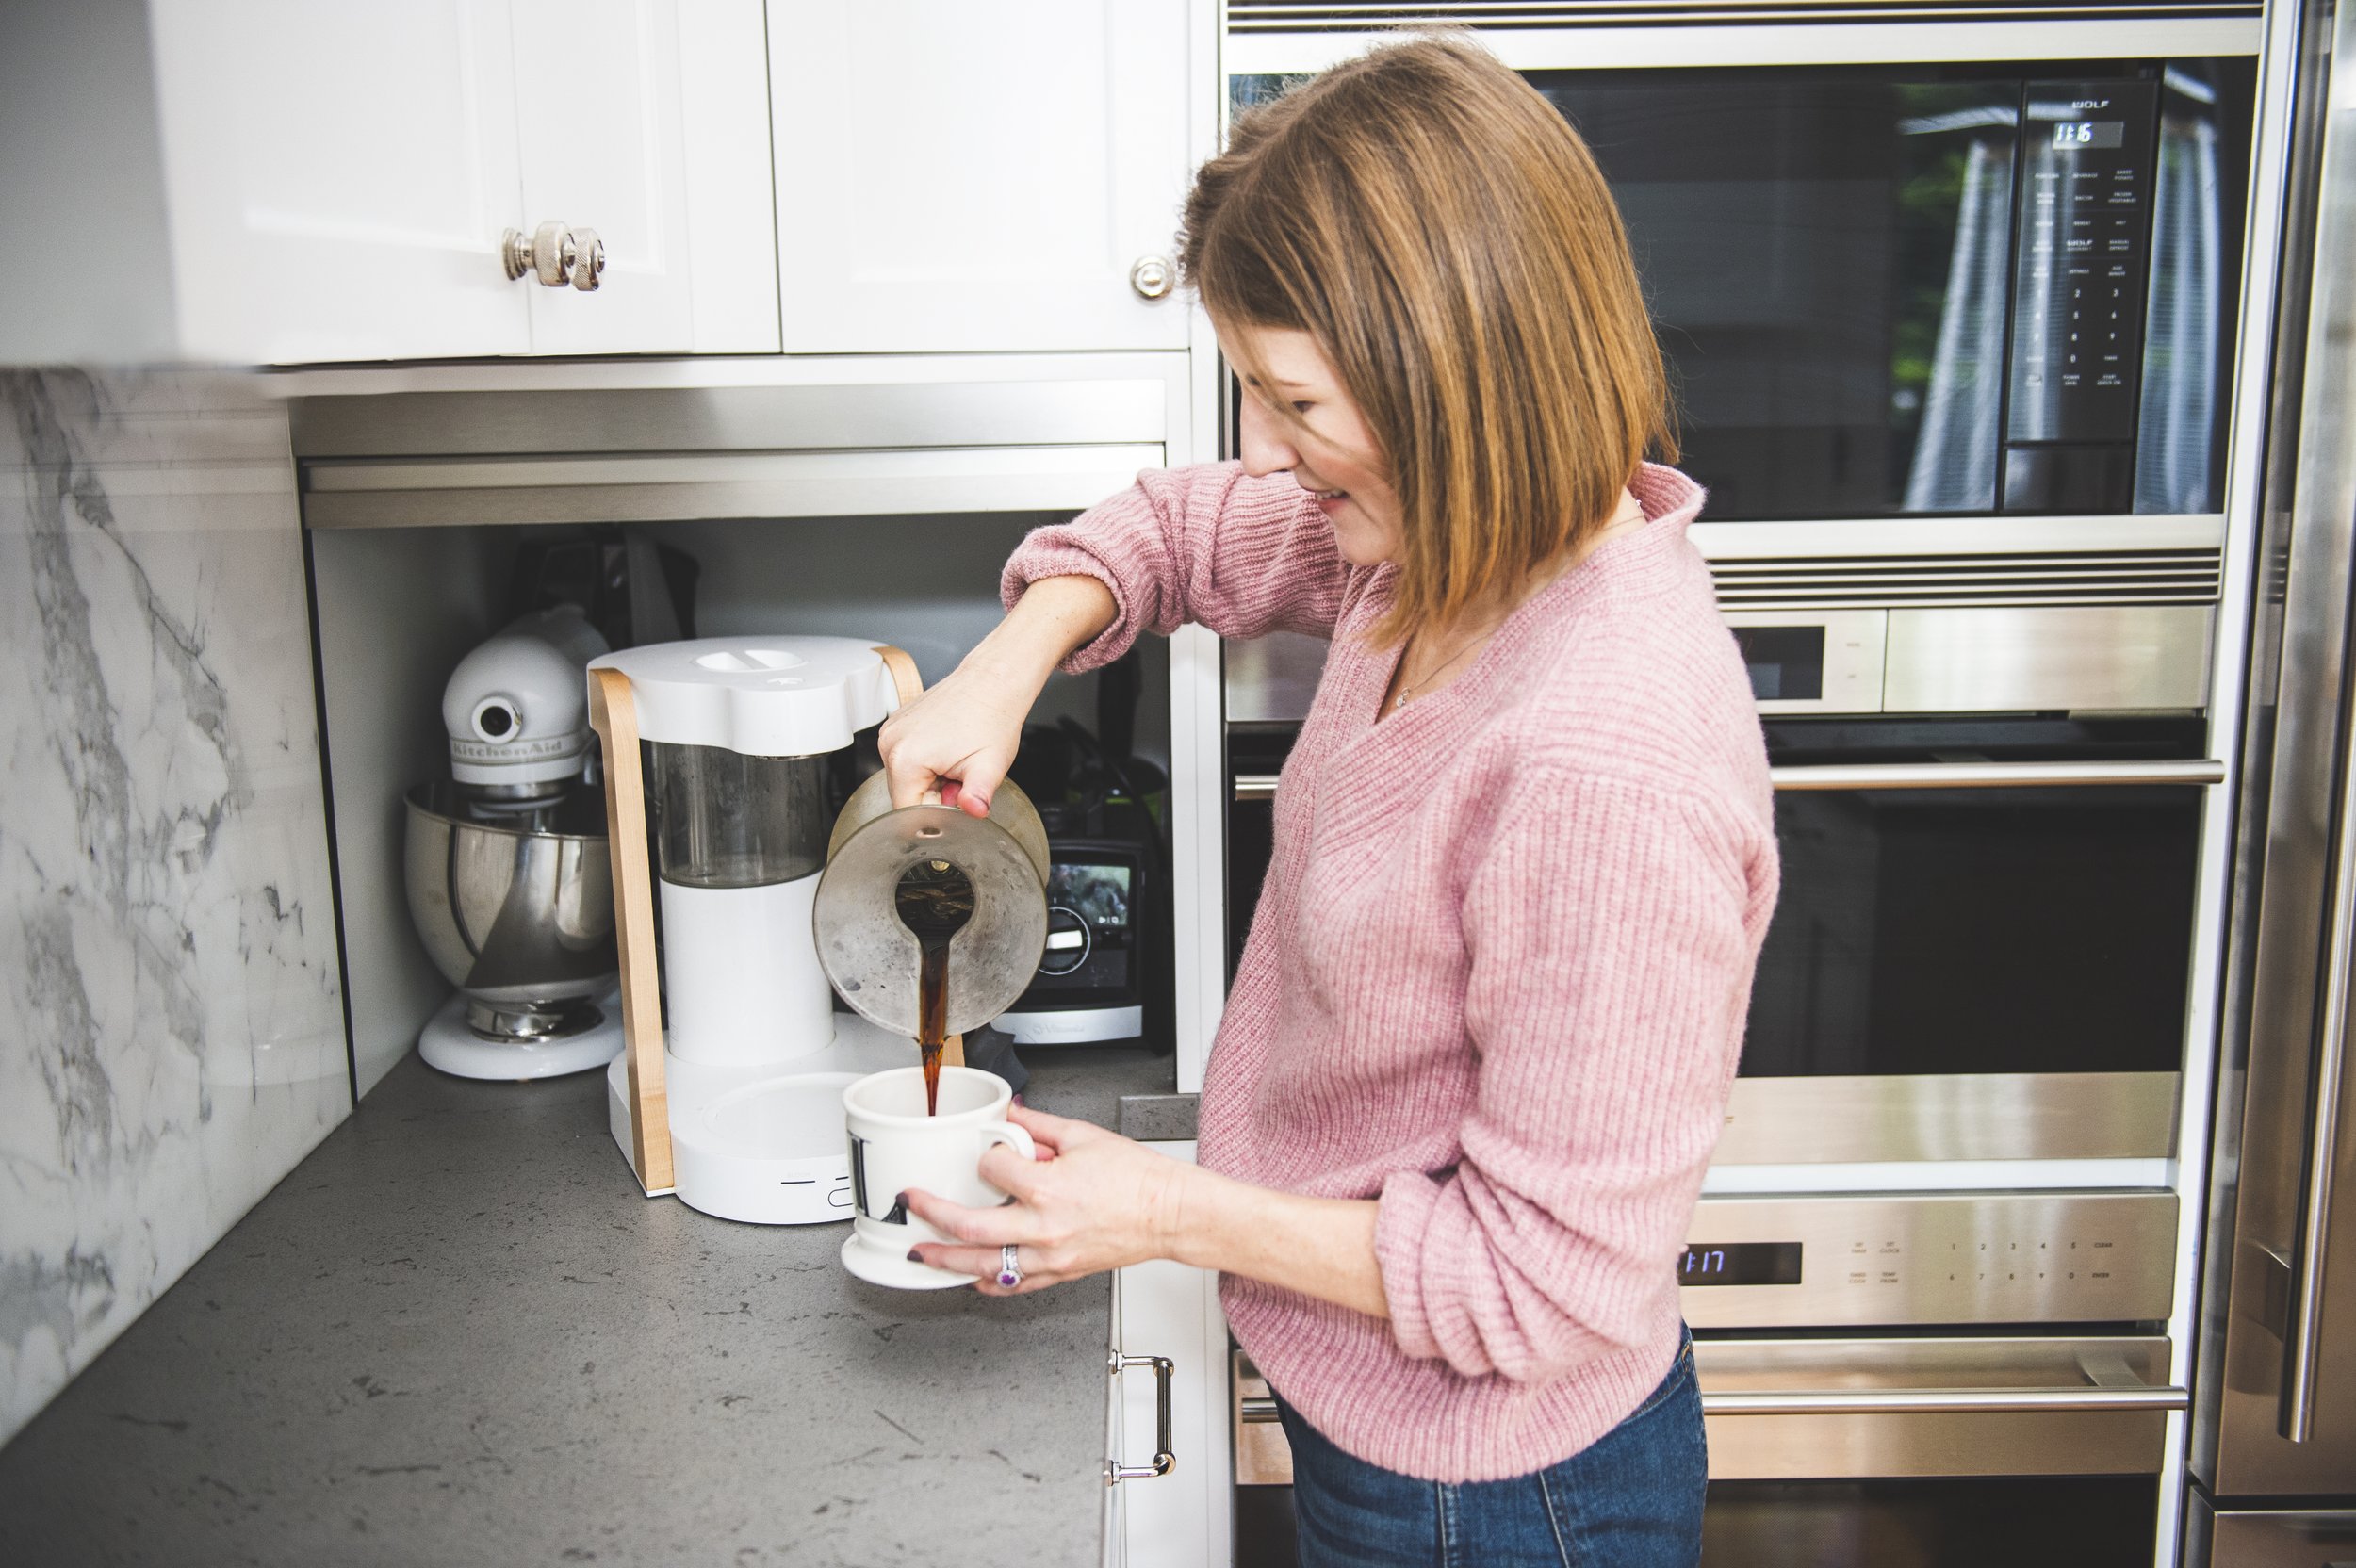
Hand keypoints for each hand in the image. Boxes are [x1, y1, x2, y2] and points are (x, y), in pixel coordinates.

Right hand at [874, 575, 1115, 815]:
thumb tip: (974, 812)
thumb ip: (978, 797)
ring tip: (954, 758)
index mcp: (905, 759)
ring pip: (906, 778)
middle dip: (934, 795)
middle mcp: (890, 744)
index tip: (957, 796)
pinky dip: (925, 762)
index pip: (908, 813)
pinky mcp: (896, 725)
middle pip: (905, 795)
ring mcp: (891, 732)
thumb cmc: (992, 717)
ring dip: (930, 779)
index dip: (937, 814)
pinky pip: (906, 759)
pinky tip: (946, 747)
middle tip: (960, 774)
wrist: (992, 681)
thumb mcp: (990, 767)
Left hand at [902, 1106, 1194, 1293]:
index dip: (986, 1155)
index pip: (993, 1168)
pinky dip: (987, 1284)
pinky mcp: (1059, 1273)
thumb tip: (1010, 1114)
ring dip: (946, 1261)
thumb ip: (1039, 1125)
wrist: (1170, 1213)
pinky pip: (1014, 1286)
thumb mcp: (1084, 1136)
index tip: (988, 1152)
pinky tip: (969, 1277)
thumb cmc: (1138, 1179)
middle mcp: (1044, 1227)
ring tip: (921, 1254)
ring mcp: (1050, 1256)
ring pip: (984, 1265)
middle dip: (933, 1215)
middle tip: (911, 1204)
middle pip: (971, 1227)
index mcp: (1049, 1187)